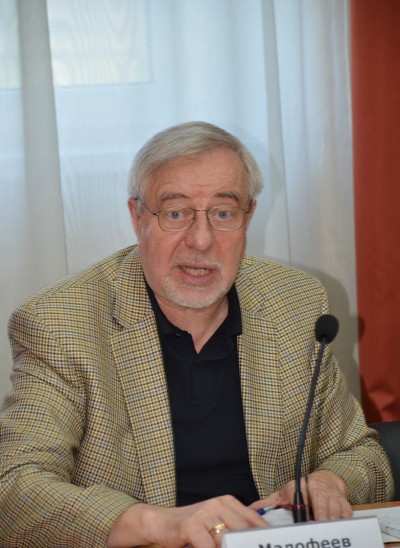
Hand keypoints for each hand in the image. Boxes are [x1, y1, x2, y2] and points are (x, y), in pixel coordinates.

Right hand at [108, 495, 266, 547]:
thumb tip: (252, 540)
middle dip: (246, 544)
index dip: (262, 533)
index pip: (252, 519)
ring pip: (227, 539)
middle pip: (242, 530)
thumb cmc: (190, 527)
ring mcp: (204, 513)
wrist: (160, 522)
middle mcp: (217, 504)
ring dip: (229, 547)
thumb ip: (232, 528)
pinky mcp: (191, 525)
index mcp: (227, 502)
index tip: (269, 543)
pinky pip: (209, 546)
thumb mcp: (215, 523)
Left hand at [251, 470, 351, 521]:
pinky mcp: (342, 500)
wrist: (325, 479)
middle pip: (318, 500)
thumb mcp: (284, 492)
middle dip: (318, 514)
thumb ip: (268, 502)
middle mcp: (316, 487)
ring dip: (330, 518)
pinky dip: (343, 518)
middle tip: (316, 526)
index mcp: (299, 485)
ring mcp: (330, 494)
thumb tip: (251, 508)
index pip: (298, 493)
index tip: (300, 516)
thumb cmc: (302, 489)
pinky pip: (345, 510)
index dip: (300, 506)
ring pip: (332, 506)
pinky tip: (340, 525)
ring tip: (327, 528)